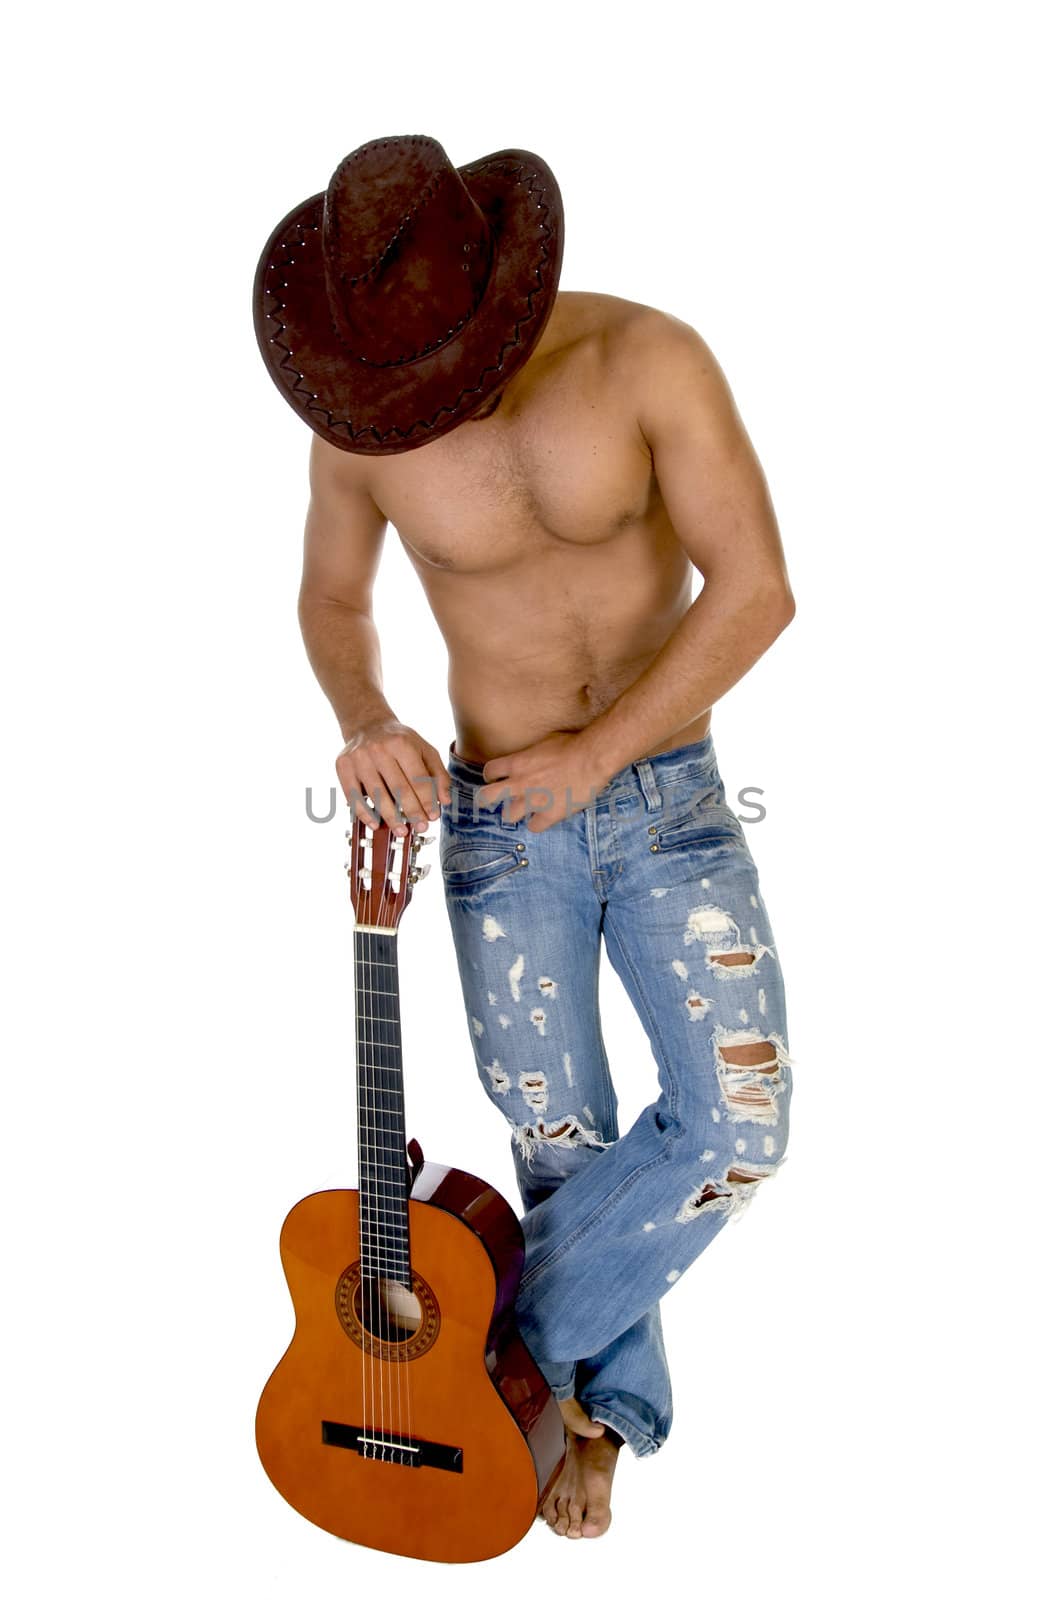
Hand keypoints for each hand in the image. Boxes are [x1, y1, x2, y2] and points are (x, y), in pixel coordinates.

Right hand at [337, 720, 451, 833]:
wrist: (367, 724)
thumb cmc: (399, 740)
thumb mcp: (424, 749)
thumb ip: (438, 773)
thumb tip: (445, 801)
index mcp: (402, 743)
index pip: (418, 779)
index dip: (427, 801)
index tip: (433, 817)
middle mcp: (379, 749)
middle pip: (399, 789)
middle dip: (412, 812)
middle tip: (420, 827)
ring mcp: (359, 758)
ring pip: (377, 795)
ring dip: (391, 818)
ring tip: (402, 830)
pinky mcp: (343, 766)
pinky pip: (354, 796)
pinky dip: (365, 813)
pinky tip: (376, 824)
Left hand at [478, 731, 614, 832]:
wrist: (591, 759)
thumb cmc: (572, 745)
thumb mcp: (544, 743)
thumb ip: (531, 754)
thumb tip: (531, 756)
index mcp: (517, 763)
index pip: (490, 771)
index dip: (491, 776)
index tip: (496, 778)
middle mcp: (519, 783)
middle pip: (487, 797)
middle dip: (486, 799)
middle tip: (492, 801)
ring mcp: (533, 801)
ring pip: (508, 816)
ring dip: (514, 813)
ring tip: (521, 811)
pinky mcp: (549, 814)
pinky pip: (533, 827)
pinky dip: (537, 824)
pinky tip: (542, 819)